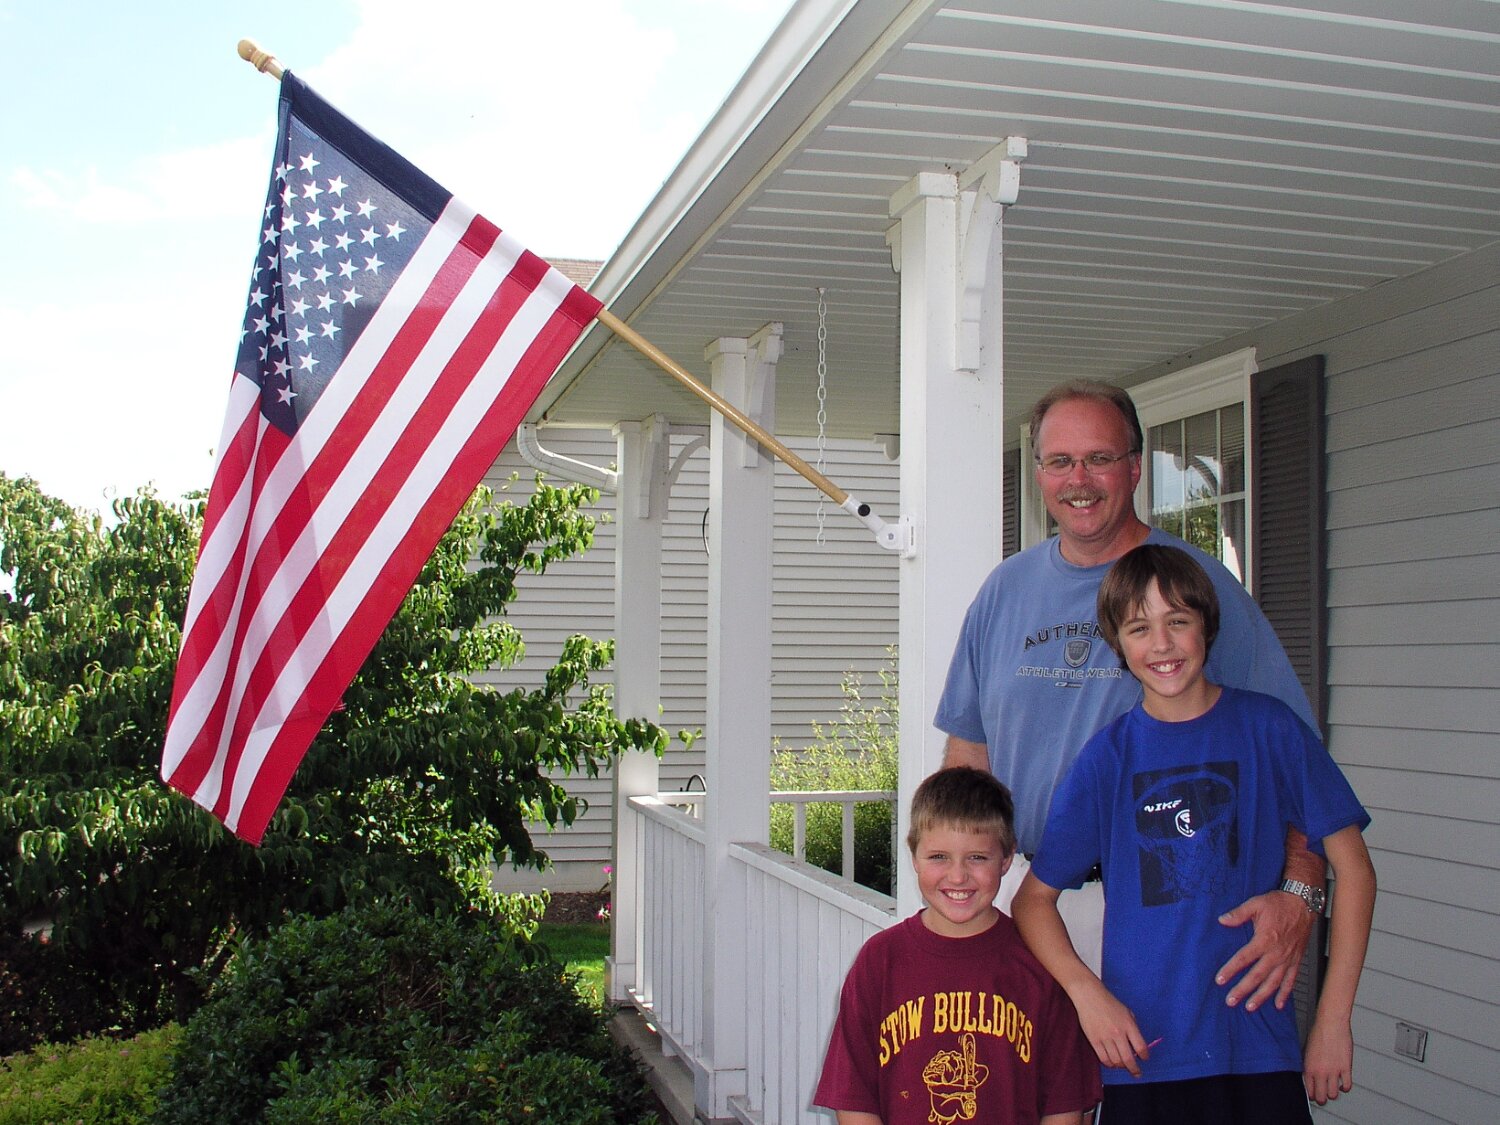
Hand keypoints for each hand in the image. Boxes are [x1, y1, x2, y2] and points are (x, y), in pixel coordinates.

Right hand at [1073, 979, 1151, 1077]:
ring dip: (1121, 1066)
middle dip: (1134, 1069)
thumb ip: (1133, 1028)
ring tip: (1122, 1065)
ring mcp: (1105, 1038)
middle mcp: (1118, 1033)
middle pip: (1128, 1059)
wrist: (1089, 996)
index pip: (1141, 1047)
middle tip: (1137, 1073)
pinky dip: (1109, 1064)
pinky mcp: (1094, 1040)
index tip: (1145, 1059)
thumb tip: (1137, 1046)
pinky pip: (1103, 1059)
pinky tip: (1112, 1062)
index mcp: (1129, 1025)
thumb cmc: (1110, 1003)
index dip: (1145, 1056)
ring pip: (1116, 1061)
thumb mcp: (1127, 1012)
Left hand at [1215, 890, 1313, 1010]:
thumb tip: (1222, 920)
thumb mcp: (1256, 904)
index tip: (1220, 980)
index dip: (1231, 970)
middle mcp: (1276, 953)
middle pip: (1257, 976)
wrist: (1303, 903)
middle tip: (1231, 1001)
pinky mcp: (1296, 961)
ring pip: (1273, 983)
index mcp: (1265, 939)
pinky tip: (1278, 1004)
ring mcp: (1287, 959)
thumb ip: (1238, 914)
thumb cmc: (1279, 903)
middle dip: (1243, 990)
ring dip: (1261, 996)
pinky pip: (1291, 981)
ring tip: (1250, 1007)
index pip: (1244, 958)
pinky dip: (1284, 994)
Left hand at [1303, 1019, 1353, 1103]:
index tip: (1314, 1094)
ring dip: (1333, 1094)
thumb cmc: (1319, 1032)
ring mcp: (1334, 1071)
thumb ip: (1309, 1064)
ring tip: (1333, 1090)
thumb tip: (1311, 1075)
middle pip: (1321, 1097)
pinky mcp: (1346, 1068)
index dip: (1312, 1095)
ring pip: (1334, 1095)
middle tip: (1323, 1097)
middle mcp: (1320, 1071)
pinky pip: (1347, 1086)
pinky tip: (1343, 1084)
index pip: (1309, 1090)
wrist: (1331, 1023)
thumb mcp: (1307, 1050)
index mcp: (1309, 1067)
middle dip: (1322, 1099)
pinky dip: (1345, 1088)